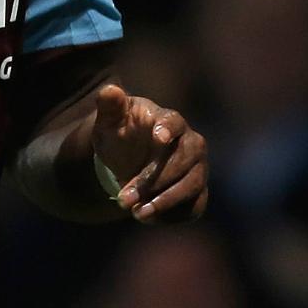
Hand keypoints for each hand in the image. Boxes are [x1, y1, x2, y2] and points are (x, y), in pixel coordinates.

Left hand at [92, 84, 209, 222]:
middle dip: (153, 181)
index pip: (174, 121)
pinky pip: (194, 206)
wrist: (129, 157)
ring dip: (165, 202)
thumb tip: (110, 90)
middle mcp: (191, 143)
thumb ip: (109, 106)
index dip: (168, 128)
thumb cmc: (121, 133)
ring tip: (136, 213)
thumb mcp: (109, 120)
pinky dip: (173, 215)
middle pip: (182, 161)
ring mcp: (198, 169)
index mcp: (169, 120)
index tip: (158, 136)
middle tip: (124, 198)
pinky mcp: (198, 192)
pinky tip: (147, 217)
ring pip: (192, 186)